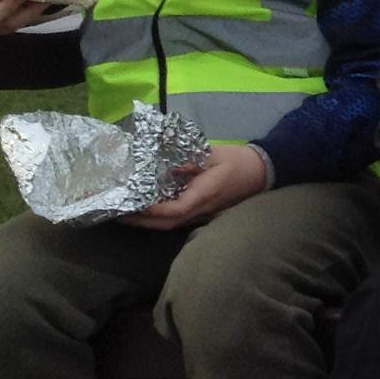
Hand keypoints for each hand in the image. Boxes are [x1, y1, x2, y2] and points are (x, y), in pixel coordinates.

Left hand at [124, 142, 267, 230]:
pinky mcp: (202, 211)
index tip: (132, 203)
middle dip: (142, 221)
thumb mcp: (212, 154)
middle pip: (168, 223)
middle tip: (118, 213)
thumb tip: (162, 165)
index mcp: (204, 195)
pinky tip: (148, 209)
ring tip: (128, 213)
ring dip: (148, 221)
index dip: (153, 210)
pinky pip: (178, 218)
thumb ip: (187, 160)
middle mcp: (201, 209)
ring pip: (171, 224)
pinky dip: (160, 217)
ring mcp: (202, 213)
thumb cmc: (237, 161)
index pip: (175, 209)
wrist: (261, 171)